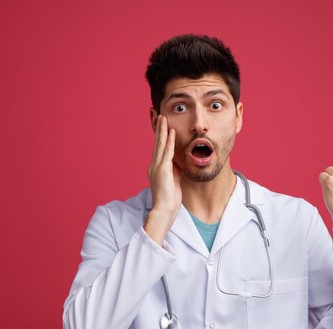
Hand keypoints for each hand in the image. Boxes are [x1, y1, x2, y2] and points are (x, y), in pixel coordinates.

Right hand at [144, 115, 181, 244]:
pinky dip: (170, 141)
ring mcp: (157, 167)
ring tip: (163, 117)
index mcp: (156, 168)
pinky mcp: (162, 170)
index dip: (160, 135)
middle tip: (159, 114)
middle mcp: (154, 165)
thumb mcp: (173, 181)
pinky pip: (167, 152)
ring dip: (163, 130)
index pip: (158, 148)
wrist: (164, 211)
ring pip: (160, 144)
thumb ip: (174, 170)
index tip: (161, 124)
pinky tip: (172, 132)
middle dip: (159, 128)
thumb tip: (178, 163)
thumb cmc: (169, 199)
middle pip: (157, 143)